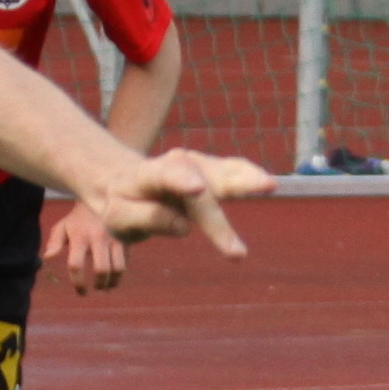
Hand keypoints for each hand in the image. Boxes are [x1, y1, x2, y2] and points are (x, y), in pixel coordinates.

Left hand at [43, 200, 126, 293]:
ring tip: (106, 287)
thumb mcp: (63, 226)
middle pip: (102, 270)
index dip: (78, 282)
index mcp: (80, 237)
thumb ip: (54, 242)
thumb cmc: (78, 219)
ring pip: (119, 268)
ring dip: (113, 282)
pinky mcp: (126, 239)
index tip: (81, 291)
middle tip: (94, 289)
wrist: (102, 198)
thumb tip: (47, 257)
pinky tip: (114, 276)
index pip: (76, 265)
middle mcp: (99, 238)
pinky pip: (126, 261)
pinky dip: (120, 272)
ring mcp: (115, 239)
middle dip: (98, 285)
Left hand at [92, 149, 273, 255]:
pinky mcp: (214, 171)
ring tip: (270, 185)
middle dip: (229, 192)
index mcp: (147, 175)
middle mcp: (176, 164)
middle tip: (256, 204)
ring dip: (247, 179)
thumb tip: (184, 225)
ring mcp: (198, 165)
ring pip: (224, 172)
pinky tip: (267, 184)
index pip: (165, 176)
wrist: (125, 185)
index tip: (197, 189)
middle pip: (204, 179)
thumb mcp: (119, 219)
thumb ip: (146, 220)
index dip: (182, 181)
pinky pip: (233, 171)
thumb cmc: (122, 205)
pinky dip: (249, 176)